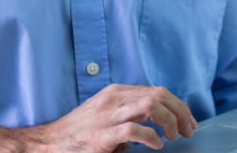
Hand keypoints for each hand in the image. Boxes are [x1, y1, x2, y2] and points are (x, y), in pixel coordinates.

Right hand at [37, 84, 198, 151]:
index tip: (188, 121)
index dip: (178, 105)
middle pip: (159, 95)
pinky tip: (156, 145)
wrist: (48, 145)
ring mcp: (107, 116)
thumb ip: (129, 114)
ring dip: (170, 121)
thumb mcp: (105, 116)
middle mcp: (113, 99)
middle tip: (187, 130)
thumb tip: (158, 125)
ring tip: (174, 136)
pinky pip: (134, 129)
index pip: (157, 90)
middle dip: (180, 112)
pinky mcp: (101, 136)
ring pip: (151, 105)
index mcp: (116, 93)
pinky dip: (151, 137)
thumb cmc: (78, 134)